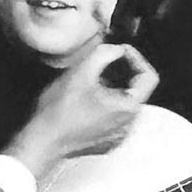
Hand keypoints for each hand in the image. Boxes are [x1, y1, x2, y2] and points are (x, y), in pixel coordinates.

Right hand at [4, 45, 157, 179]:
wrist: (42, 142)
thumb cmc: (59, 112)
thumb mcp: (81, 72)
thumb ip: (104, 53)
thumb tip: (116, 50)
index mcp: (128, 107)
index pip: (149, 76)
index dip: (136, 58)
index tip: (121, 52)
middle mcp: (129, 124)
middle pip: (137, 90)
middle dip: (123, 73)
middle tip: (102, 65)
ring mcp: (118, 135)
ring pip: (125, 104)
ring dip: (113, 89)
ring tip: (91, 84)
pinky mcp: (108, 141)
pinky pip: (115, 118)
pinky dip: (106, 106)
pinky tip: (87, 102)